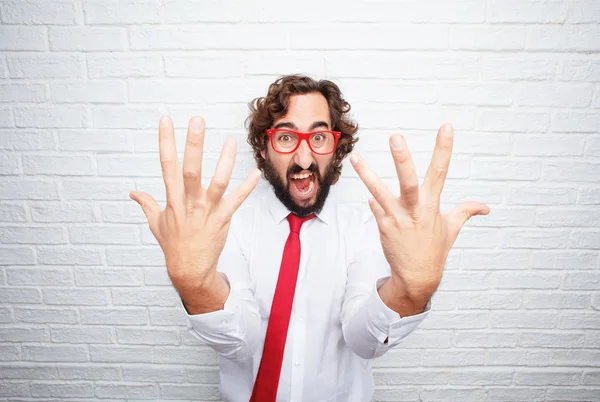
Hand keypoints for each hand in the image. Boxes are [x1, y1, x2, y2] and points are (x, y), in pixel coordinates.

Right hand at [129, 116, 260, 305]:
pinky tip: (255, 173)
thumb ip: (146, 204)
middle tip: (197, 121)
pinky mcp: (222, 220)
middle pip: (189, 170)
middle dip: (193, 144)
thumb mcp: (156, 223)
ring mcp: (206, 211)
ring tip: (230, 141)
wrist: (188, 269)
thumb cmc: (173, 244)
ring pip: (216, 183)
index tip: (165, 120)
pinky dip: (246, 188)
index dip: (165, 141)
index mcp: (172, 199)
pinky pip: (236, 201)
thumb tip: (133, 193)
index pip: (166, 165)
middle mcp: (188, 203)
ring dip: (224, 162)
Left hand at [350, 123, 489, 310]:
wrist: (417, 276)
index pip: (440, 171)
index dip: (444, 148)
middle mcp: (415, 210)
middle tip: (395, 137)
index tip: (446, 127)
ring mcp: (396, 218)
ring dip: (367, 174)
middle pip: (408, 181)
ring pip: (379, 192)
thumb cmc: (434, 249)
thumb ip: (465, 212)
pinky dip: (374, 201)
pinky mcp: (383, 226)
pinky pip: (375, 207)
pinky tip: (371, 196)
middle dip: (402, 159)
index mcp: (432, 205)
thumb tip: (485, 207)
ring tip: (356, 157)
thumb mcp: (452, 229)